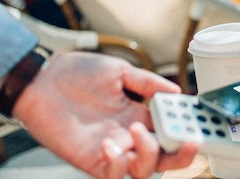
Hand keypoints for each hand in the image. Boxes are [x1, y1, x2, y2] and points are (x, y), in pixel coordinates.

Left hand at [13, 52, 197, 178]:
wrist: (42, 79)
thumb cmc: (76, 73)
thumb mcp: (119, 71)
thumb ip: (147, 82)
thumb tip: (177, 91)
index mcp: (139, 115)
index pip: (172, 130)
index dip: (188, 128)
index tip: (197, 119)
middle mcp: (129, 136)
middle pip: (165, 158)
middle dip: (182, 154)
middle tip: (189, 140)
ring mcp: (112, 149)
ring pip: (144, 170)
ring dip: (149, 154)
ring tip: (137, 130)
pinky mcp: (91, 160)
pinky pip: (113, 175)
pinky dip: (117, 164)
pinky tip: (110, 144)